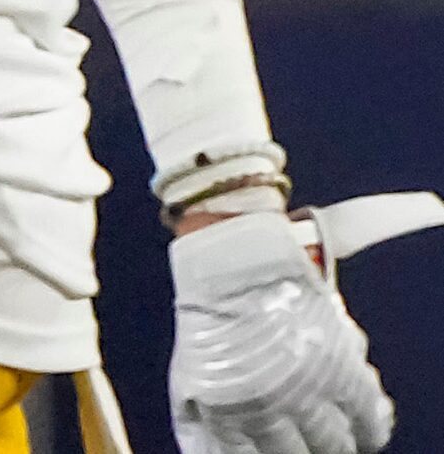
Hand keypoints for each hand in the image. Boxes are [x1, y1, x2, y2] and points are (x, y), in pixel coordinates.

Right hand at [167, 207, 407, 453]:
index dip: (362, 429)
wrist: (222, 247)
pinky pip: (226, 451)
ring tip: (275, 444)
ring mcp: (260, 406)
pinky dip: (232, 452)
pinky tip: (240, 447)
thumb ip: (387, 252)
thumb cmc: (283, 252)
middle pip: (329, 448)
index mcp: (345, 375)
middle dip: (327, 444)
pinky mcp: (215, 405)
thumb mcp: (343, 264)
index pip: (368, 426)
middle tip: (315, 437)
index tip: (353, 428)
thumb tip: (433, 207)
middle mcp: (307, 398)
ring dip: (282, 451)